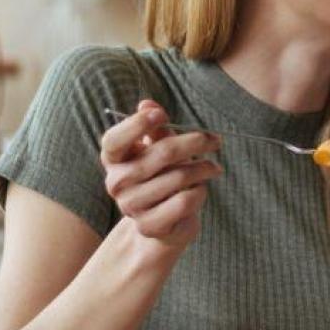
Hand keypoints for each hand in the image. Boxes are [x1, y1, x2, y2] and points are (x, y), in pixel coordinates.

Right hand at [101, 99, 222, 248]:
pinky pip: (184, 201)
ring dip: (203, 169)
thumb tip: (147, 103)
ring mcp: (130, 206)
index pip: (114, 140)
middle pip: (162, 154)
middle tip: (216, 140)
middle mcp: (116, 182)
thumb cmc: (162, 177)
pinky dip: (200, 192)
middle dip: (195, 142)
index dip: (136, 124)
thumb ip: (155, 128)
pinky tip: (200, 190)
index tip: (161, 113)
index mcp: (114, 159)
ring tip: (213, 168)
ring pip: (178, 177)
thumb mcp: (159, 149)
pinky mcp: (149, 226)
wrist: (165, 223)